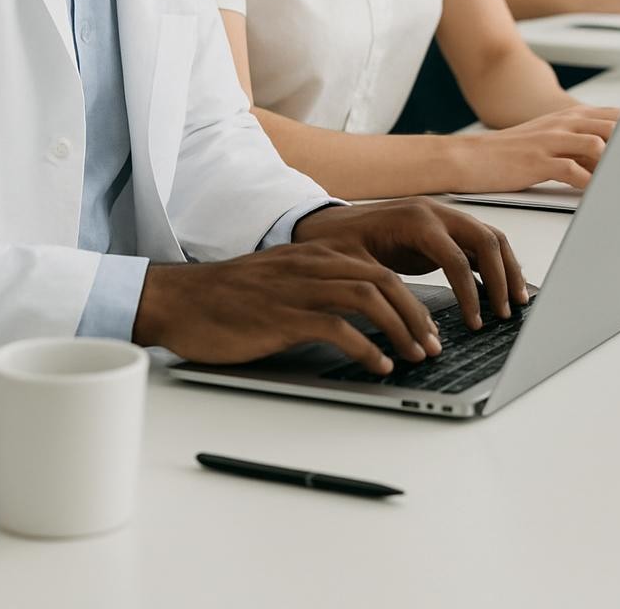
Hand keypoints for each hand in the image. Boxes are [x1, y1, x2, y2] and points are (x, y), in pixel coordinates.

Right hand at [133, 199, 524, 370]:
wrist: (183, 300)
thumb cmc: (234, 299)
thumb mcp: (287, 284)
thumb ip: (324, 289)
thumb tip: (365, 318)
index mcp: (321, 254)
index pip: (382, 266)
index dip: (415, 296)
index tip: (433, 325)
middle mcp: (317, 263)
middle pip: (386, 279)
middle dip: (419, 313)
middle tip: (435, 345)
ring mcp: (302, 286)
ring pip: (369, 297)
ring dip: (401, 328)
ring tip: (417, 355)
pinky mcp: (286, 313)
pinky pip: (338, 326)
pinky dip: (366, 346)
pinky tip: (379, 365)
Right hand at [457, 105, 619, 191]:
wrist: (470, 157)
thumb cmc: (509, 153)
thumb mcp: (547, 138)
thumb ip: (578, 143)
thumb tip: (611, 158)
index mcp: (568, 117)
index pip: (615, 116)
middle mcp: (562, 123)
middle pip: (612, 127)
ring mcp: (550, 141)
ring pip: (597, 146)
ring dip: (616, 165)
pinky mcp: (538, 161)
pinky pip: (572, 171)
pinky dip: (591, 185)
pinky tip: (601, 197)